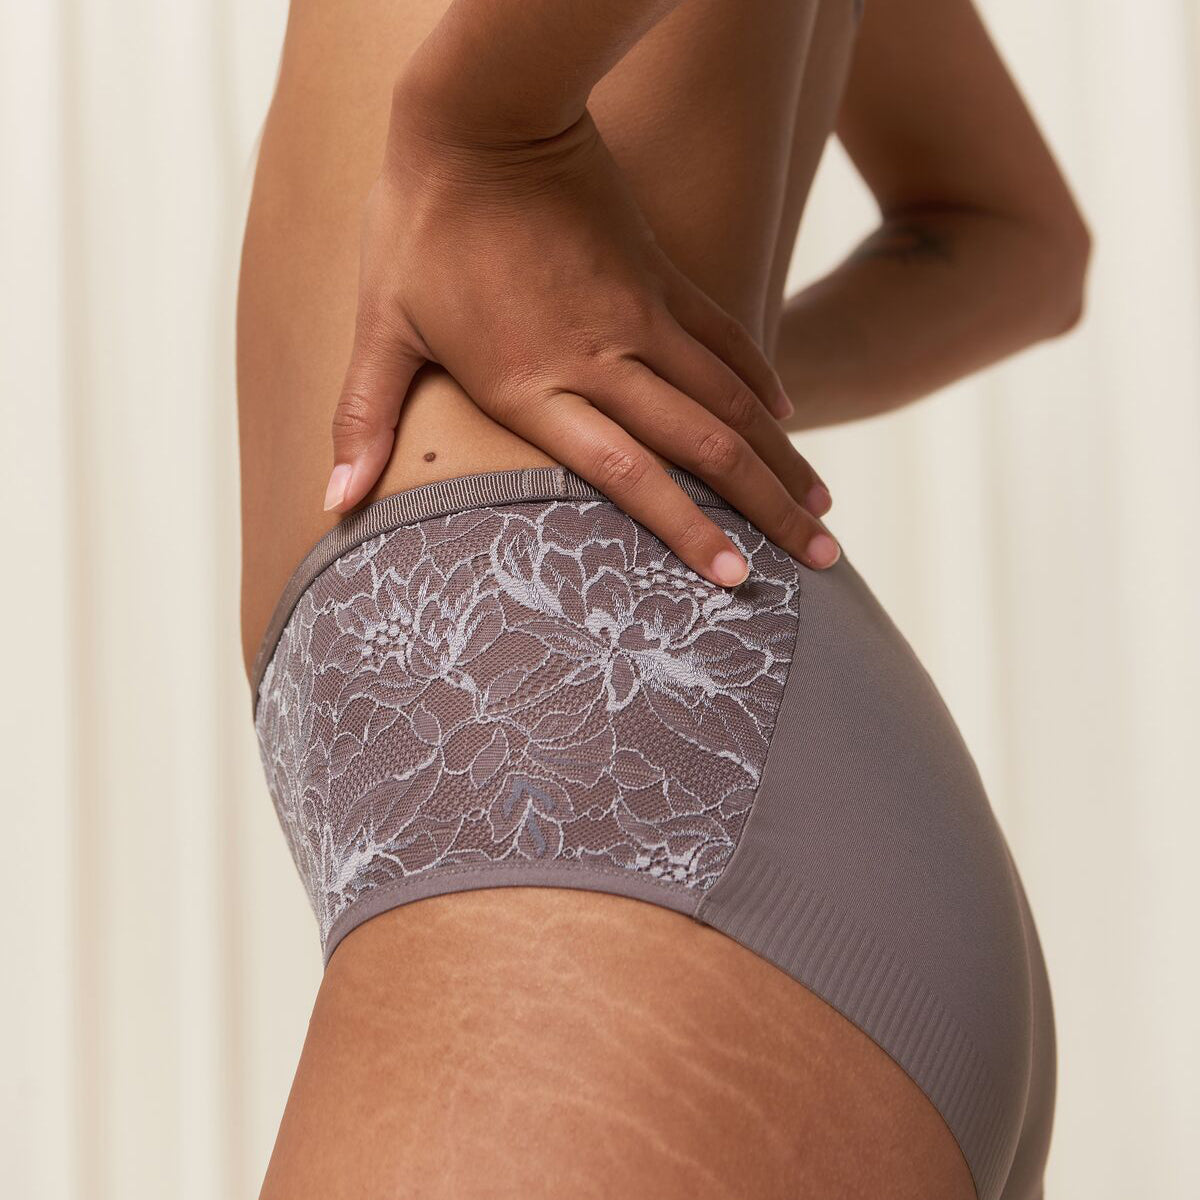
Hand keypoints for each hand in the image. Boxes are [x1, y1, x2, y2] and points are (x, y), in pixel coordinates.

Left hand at [326, 92, 839, 581]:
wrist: (485, 112)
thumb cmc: (422, 223)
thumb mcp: (381, 324)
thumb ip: (363, 417)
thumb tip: (330, 504)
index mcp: (533, 384)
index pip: (627, 475)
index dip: (685, 530)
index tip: (733, 577)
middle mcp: (601, 358)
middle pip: (704, 448)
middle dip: (767, 511)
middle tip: (821, 562)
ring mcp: (640, 315)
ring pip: (730, 400)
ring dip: (782, 459)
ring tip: (825, 511)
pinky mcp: (659, 276)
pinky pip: (724, 337)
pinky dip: (761, 380)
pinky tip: (789, 416)